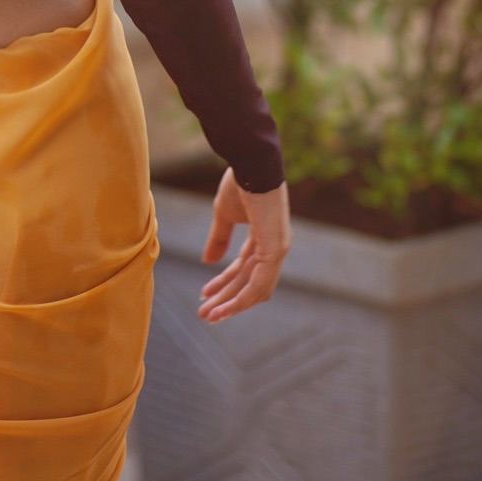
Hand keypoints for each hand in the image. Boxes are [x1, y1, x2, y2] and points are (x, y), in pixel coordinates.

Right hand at [197, 167, 290, 322]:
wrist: (250, 164)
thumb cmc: (240, 182)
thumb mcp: (224, 215)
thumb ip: (219, 239)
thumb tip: (208, 262)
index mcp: (264, 239)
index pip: (244, 269)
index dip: (224, 284)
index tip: (204, 295)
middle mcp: (274, 248)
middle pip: (249, 283)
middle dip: (226, 301)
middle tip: (204, 315)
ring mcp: (277, 250)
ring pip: (254, 289)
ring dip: (231, 305)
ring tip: (208, 316)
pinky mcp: (275, 250)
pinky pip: (259, 283)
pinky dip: (241, 299)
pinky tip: (224, 307)